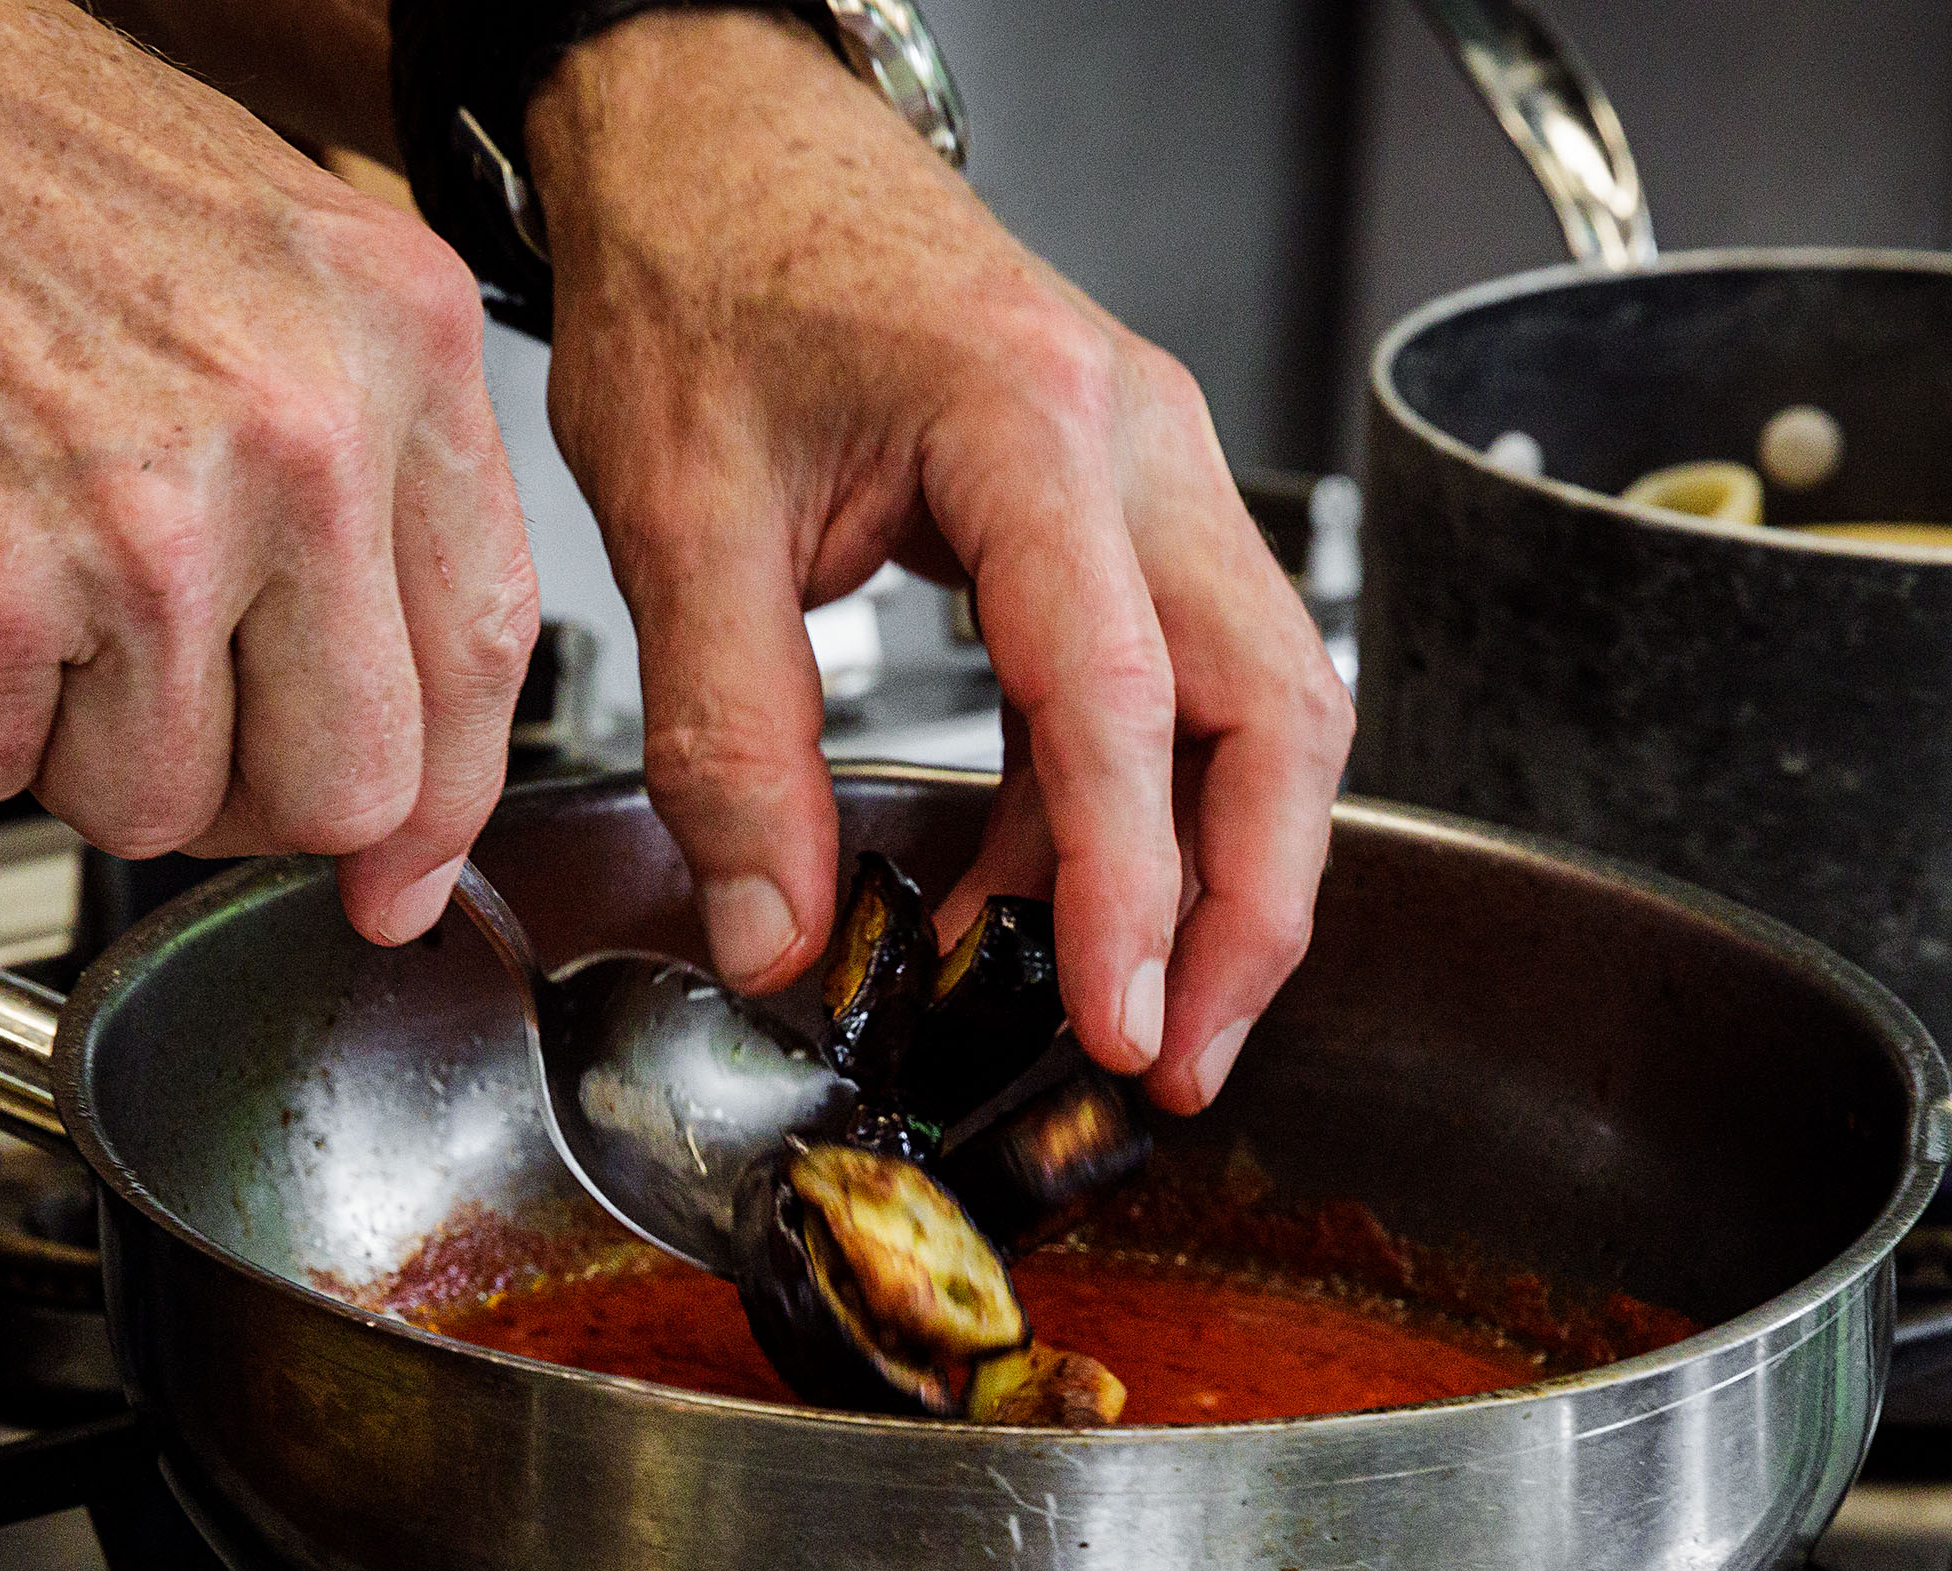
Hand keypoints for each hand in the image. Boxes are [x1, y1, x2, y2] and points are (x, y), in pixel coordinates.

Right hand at [0, 0, 541, 937]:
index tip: (396, 874)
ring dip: (62, 740)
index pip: (481, 656)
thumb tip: (404, 767)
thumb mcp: (263, 267)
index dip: (439, 806)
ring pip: (155, 803)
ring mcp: (144, 535)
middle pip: (342, 787)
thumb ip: (362, 489)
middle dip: (240, 792)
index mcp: (395, 338)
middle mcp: (299, 440)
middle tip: (145, 711)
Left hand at [527, 13, 1350, 1112]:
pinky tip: (1039, 903)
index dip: (1132, 882)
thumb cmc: (704, 266)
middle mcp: (1134, 443)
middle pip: (1276, 706)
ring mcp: (1150, 474)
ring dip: (1216, 874)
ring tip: (1123, 1015)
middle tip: (1175, 1053)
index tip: (1115, 1017)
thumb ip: (726, 736)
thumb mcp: (676, 511)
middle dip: (1250, 906)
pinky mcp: (1122, 513)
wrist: (716, 136)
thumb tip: (773, 934)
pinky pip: (1175, 687)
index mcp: (1028, 422)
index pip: (1118, 690)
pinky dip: (1127, 813)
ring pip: (1260, 704)